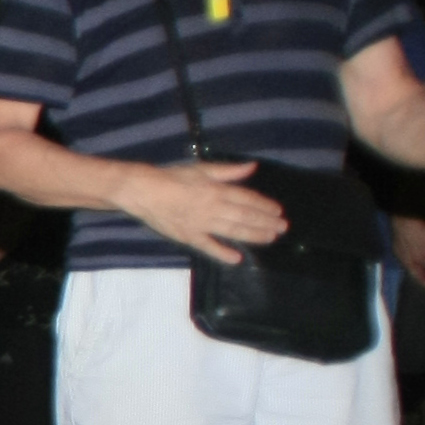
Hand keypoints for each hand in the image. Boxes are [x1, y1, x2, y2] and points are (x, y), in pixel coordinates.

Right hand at [127, 160, 286, 263]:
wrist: (142, 190)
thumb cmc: (171, 177)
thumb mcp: (201, 169)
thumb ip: (228, 170)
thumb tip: (252, 166)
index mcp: (216, 190)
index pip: (247, 198)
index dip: (264, 205)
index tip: (278, 211)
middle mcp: (213, 207)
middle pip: (245, 216)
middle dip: (265, 222)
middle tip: (282, 228)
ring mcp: (201, 223)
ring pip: (233, 231)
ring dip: (253, 235)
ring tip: (269, 238)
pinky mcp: (188, 236)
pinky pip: (208, 246)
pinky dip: (223, 253)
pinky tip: (237, 258)